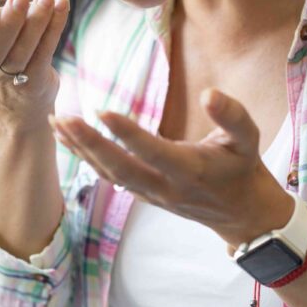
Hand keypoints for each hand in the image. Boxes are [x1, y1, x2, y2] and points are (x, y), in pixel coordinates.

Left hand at [49, 87, 293, 247]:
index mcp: (191, 170)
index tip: (103, 111)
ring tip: (57, 122)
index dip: (128, 134)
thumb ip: (232, 114)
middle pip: (121, 169)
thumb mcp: (249, 138)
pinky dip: (86, 159)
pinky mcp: (144, 195)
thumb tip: (210, 93)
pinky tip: (68, 139)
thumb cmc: (243, 167)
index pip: (153, 152)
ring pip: (110, 176)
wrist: (242, 213)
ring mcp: (152, 195)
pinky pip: (110, 179)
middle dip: (90, 145)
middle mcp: (167, 187)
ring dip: (81, 150)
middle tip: (64, 118)